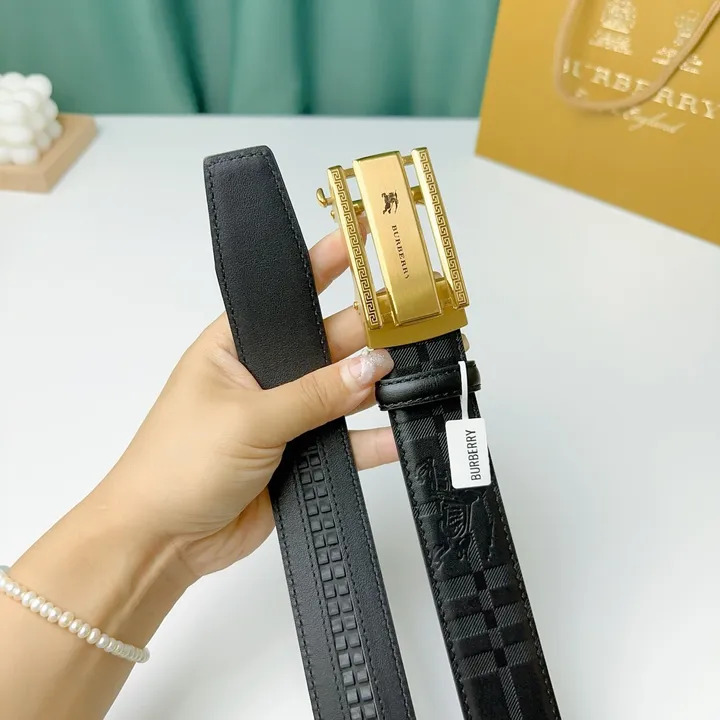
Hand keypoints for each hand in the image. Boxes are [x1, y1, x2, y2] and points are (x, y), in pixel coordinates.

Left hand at [92, 227, 395, 580]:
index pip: (286, 296)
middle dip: (368, 332)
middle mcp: (263, 376)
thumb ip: (313, 393)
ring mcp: (283, 416)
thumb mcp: (248, 418)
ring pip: (341, 393)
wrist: (163, 541)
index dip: (324, 266)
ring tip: (416, 374)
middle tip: (412, 319)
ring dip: (376, 387)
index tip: (361, 241)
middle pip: (325, 344)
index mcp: (235, 346)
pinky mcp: (299, 456)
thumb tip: (370, 366)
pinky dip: (371, 440)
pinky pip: (344, 442)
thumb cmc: (175, 465)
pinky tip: (397, 434)